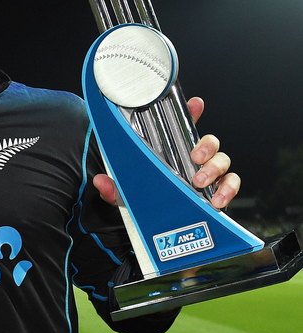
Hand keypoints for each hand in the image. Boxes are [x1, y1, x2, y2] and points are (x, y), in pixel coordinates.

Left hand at [94, 97, 239, 208]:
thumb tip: (101, 182)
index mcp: (170, 153)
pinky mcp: (217, 192)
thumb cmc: (147, 201)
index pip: (182, 127)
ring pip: (223, 161)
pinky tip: (218, 199)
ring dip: (215, 168)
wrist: (161, 229)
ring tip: (200, 181)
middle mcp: (190, 161)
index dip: (190, 112)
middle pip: (209, 142)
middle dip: (206, 146)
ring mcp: (207, 175)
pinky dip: (229, 190)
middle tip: (195, 157)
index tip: (194, 104)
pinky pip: (232, 184)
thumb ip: (114, 189)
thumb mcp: (127, 194)